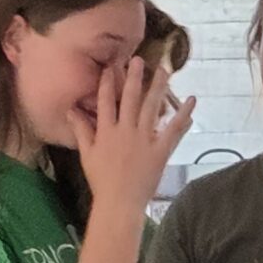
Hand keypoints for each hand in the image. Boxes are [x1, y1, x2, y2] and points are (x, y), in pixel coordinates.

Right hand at [69, 57, 195, 218]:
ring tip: (163, 70)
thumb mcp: (87, 154)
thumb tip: (71, 110)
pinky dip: (183, 114)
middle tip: (138, 59)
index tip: (110, 65)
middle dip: (133, 76)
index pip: (105, 101)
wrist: (119, 203)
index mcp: (106, 132)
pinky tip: (191, 99)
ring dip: (158, 86)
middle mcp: (125, 131)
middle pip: (130, 98)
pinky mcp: (160, 150)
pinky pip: (174, 129)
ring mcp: (144, 139)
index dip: (107, 82)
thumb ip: (81, 130)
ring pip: (151, 107)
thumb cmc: (102, 181)